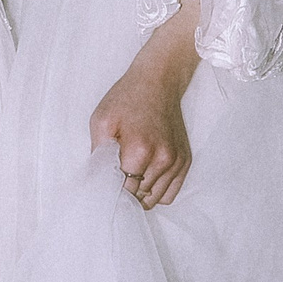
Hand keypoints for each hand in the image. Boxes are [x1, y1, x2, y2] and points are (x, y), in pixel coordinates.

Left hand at [88, 5, 197, 210]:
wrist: (158, 82)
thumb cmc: (126, 99)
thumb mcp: (101, 120)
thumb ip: (97, 153)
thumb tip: (97, 181)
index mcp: (139, 150)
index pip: (123, 191)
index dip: (111, 192)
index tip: (104, 186)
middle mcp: (163, 159)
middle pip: (139, 197)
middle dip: (125, 195)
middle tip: (115, 181)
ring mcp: (177, 161)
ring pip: (155, 199)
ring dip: (140, 195)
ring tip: (130, 179)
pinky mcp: (185, 161)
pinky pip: (170, 194)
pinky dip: (157, 192)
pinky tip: (145, 179)